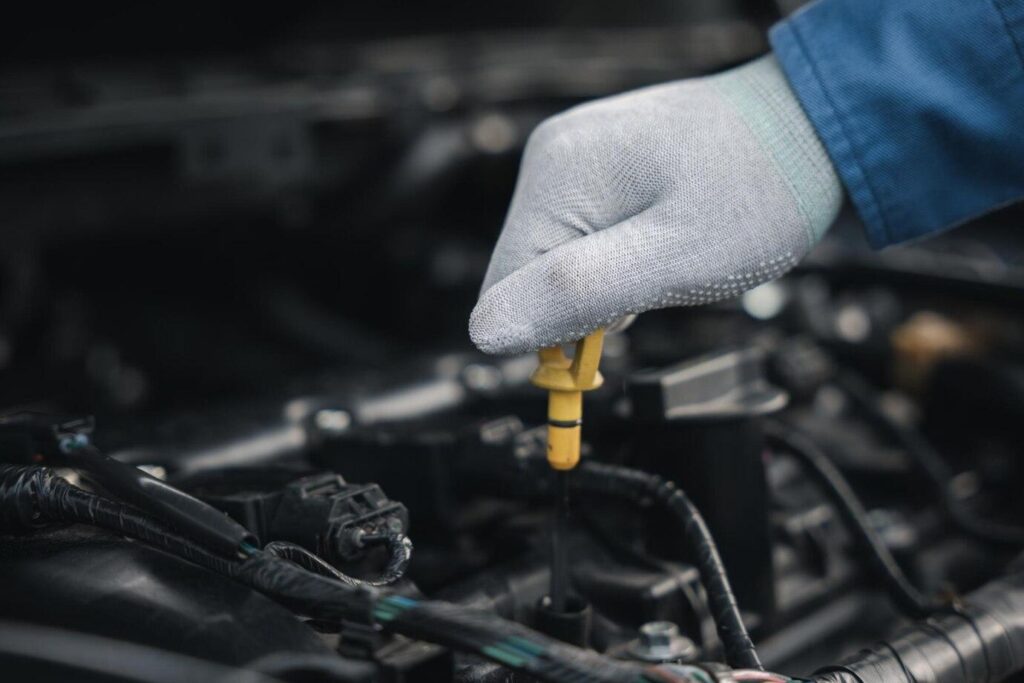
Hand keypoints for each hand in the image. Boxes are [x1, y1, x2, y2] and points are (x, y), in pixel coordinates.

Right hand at [469, 54, 841, 353]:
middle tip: (655, 288)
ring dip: (606, 279)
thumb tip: (485, 331)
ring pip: (557, 257)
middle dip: (584, 302)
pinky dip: (617, 254)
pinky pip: (583, 232)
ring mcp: (576, 154)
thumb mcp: (672, 259)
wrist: (813, 124)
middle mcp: (554, 157)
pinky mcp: (599, 161)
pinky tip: (661, 236)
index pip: (503, 289)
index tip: (610, 343)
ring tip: (668, 252)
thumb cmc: (760, 188)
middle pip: (526, 272)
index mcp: (557, 179)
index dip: (551, 334)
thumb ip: (576, 294)